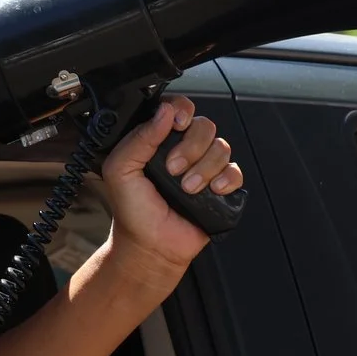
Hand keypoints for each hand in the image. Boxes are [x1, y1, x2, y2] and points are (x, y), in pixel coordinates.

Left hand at [100, 94, 240, 278]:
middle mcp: (184, 150)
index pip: (178, 109)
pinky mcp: (221, 188)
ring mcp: (204, 168)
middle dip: (191, 147)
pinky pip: (236, 171)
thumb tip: (164, 112)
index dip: (182, 110)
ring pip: (221, 147)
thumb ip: (139, 138)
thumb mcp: (121, 170)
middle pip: (204, 125)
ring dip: (204, 168)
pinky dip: (227, 179)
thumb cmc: (133, 211)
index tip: (177, 123)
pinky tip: (212, 191)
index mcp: (159, 140)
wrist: (150, 246)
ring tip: (187, 189)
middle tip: (173, 170)